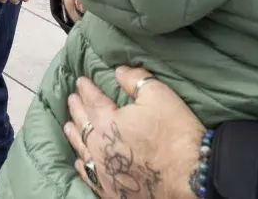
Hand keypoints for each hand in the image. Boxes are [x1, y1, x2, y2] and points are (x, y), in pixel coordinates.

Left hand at [63, 67, 203, 198]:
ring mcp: (104, 171)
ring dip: (74, 135)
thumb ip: (136, 80)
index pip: (93, 101)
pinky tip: (80, 161)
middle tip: (71, 99)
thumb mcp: (160, 95)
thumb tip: (118, 71)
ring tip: (68, 126)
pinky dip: (83, 165)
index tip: (80, 81)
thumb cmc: (175, 134)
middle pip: (83, 124)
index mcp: (108, 122)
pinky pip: (89, 175)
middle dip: (77, 109)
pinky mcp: (111, 190)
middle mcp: (99, 147)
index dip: (87, 89)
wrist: (189, 177)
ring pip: (82, 149)